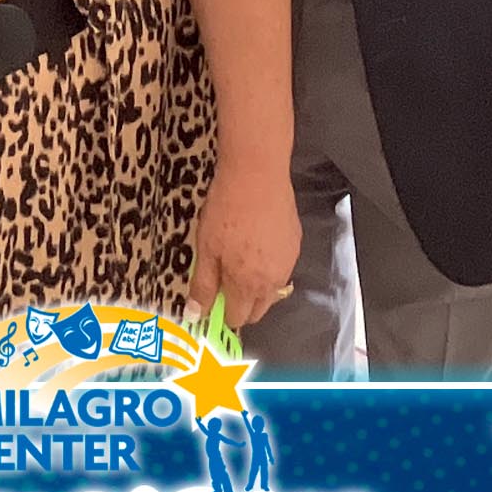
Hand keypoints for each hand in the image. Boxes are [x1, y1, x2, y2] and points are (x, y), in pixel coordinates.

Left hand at [184, 161, 300, 334]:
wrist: (256, 173)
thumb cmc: (226, 209)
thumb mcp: (206, 248)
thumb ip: (203, 285)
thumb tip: (196, 315)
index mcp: (247, 285)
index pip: (237, 318)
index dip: (222, 312)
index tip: (212, 299)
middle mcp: (272, 281)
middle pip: (258, 310)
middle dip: (241, 304)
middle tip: (224, 280)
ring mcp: (288, 262)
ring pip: (271, 289)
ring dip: (256, 285)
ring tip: (241, 256)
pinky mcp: (296, 243)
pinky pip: (281, 266)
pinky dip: (269, 264)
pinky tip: (257, 242)